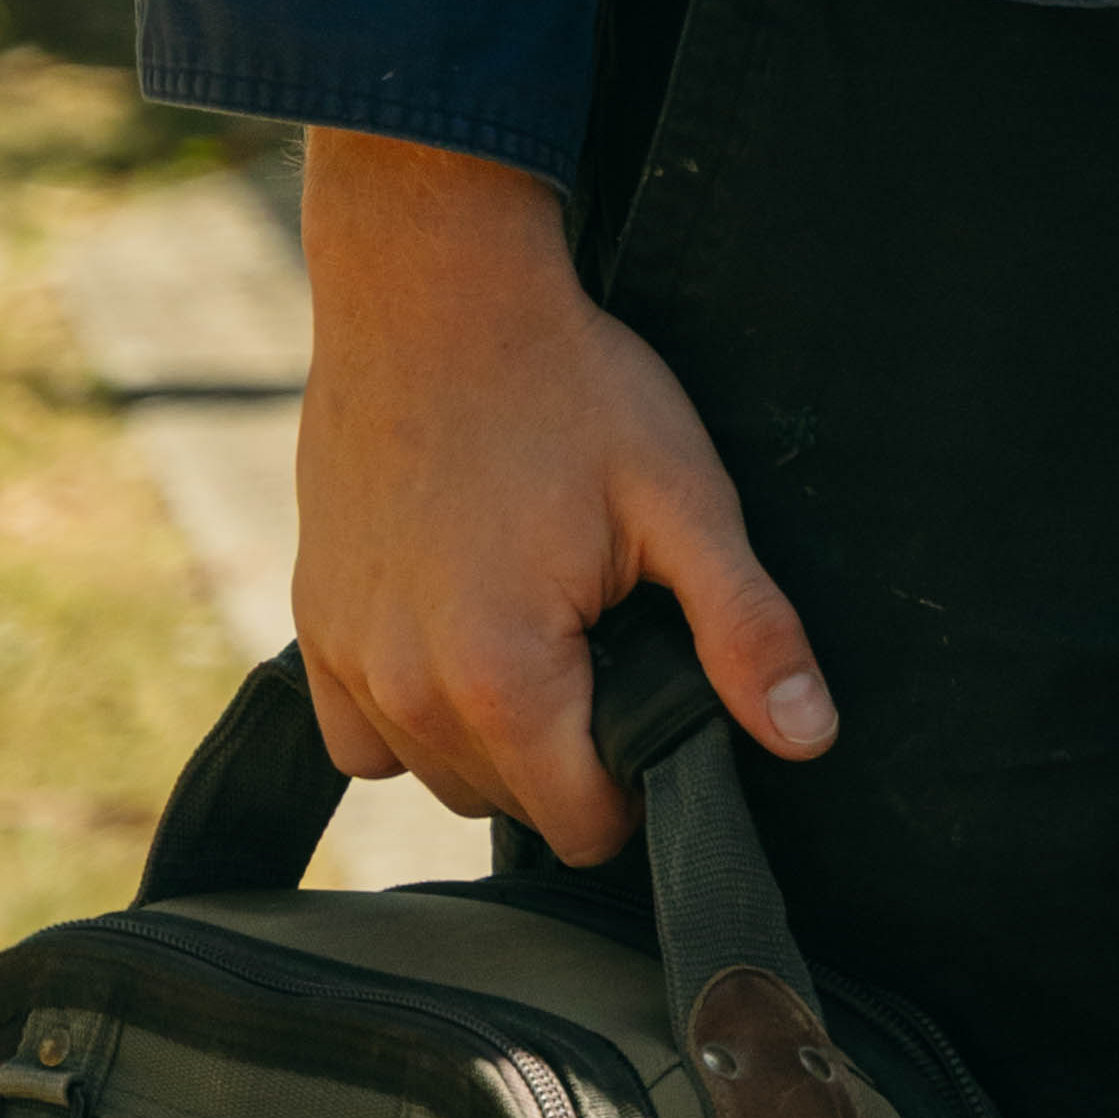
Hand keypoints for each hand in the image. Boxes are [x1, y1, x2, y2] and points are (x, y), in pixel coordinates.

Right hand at [289, 128, 832, 862]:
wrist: (433, 290)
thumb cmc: (566, 387)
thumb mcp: (684, 499)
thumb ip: (746, 631)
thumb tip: (806, 738)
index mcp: (503, 678)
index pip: (582, 827)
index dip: (639, 786)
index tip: (658, 702)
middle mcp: (406, 691)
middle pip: (510, 804)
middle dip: (570, 756)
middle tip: (606, 643)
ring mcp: (344, 659)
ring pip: (435, 774)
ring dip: (493, 738)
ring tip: (542, 633)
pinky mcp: (311, 622)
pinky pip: (361, 737)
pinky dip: (411, 714)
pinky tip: (460, 640)